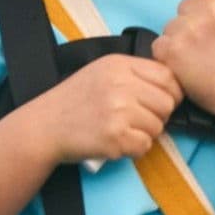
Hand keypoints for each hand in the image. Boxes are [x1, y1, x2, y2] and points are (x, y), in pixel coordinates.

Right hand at [20, 54, 179, 169]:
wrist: (42, 127)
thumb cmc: (73, 102)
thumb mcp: (100, 73)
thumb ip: (133, 74)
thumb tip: (172, 88)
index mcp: (118, 65)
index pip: (168, 77)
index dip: (169, 93)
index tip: (155, 102)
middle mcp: (120, 84)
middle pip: (167, 104)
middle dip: (157, 116)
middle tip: (136, 120)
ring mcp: (117, 111)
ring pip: (158, 127)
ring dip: (144, 134)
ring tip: (121, 130)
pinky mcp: (114, 137)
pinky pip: (144, 146)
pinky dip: (133, 149)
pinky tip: (115, 142)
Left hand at [153, 0, 214, 122]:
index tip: (209, 11)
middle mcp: (212, 8)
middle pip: (185, 5)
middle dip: (192, 23)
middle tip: (209, 46)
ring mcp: (190, 28)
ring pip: (170, 26)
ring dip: (180, 41)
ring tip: (202, 60)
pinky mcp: (172, 48)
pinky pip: (159, 45)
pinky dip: (168, 57)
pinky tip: (189, 68)